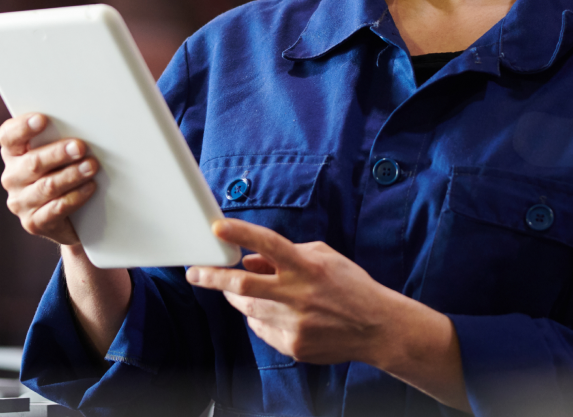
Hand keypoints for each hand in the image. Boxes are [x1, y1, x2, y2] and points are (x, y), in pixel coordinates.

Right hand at [0, 112, 98, 245]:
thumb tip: (84, 125)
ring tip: (92, 166)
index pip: (8, 137)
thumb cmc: (65, 172)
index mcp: (13, 153)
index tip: (42, 119)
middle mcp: (12, 177)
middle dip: (58, 153)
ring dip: (71, 175)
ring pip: (46, 186)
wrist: (72, 218)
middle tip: (80, 147)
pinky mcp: (33, 222)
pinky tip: (89, 187)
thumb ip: (61, 138)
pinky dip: (75, 197)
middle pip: (32, 162)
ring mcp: (20, 202)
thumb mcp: (60, 154)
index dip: (23, 127)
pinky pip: (56, 208)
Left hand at [185, 219, 401, 364]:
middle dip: (213, 277)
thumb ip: (286, 256)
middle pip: (242, 285)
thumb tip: (251, 259)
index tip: (217, 228)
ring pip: (248, 309)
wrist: (376, 328)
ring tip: (235, 289)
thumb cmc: (350, 287)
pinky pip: (262, 329)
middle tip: (195, 271)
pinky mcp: (292, 345)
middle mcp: (297, 295)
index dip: (240, 234)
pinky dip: (261, 318)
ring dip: (237, 297)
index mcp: (306, 267)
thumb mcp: (323, 258)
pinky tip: (276, 313)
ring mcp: (293, 323)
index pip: (268, 244)